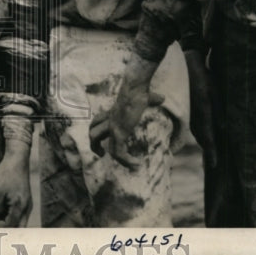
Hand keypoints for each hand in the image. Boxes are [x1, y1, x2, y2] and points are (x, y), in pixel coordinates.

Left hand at [0, 142, 31, 227]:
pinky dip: (10, 216)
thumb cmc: (7, 173)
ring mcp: (27, 203)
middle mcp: (26, 207)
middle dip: (4, 228)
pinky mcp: (25, 199)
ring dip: (7, 222)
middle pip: (18, 228)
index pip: (9, 225)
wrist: (17, 158)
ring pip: (19, 222)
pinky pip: (19, 214)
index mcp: (20, 206)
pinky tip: (1, 210)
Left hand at [89, 55, 160, 169]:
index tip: (106, 138)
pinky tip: (137, 164)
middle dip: (94, 146)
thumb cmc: (139, 91)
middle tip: (101, 154)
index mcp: (111, 113)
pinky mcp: (119, 133)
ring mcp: (113, 129)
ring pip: (108, 147)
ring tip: (130, 165)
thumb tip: (162, 98)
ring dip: (118, 159)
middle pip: (92, 133)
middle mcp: (109, 122)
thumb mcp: (144, 97)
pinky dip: (127, 161)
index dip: (98, 131)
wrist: (134, 89)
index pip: (97, 122)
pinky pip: (119, 153)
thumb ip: (152, 99)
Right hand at [184, 49, 217, 168]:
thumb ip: (219, 110)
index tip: (215, 165)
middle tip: (213, 164)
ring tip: (209, 152)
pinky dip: (198, 132)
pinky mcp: (186, 108)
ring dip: (203, 142)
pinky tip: (202, 135)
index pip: (208, 136)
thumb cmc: (205, 77)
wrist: (187, 65)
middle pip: (201, 137)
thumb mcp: (215, 91)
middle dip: (208, 150)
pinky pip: (192, 125)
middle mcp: (194, 115)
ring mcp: (188, 111)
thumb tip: (223, 128)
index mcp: (202, 112)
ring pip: (196, 132)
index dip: (211, 151)